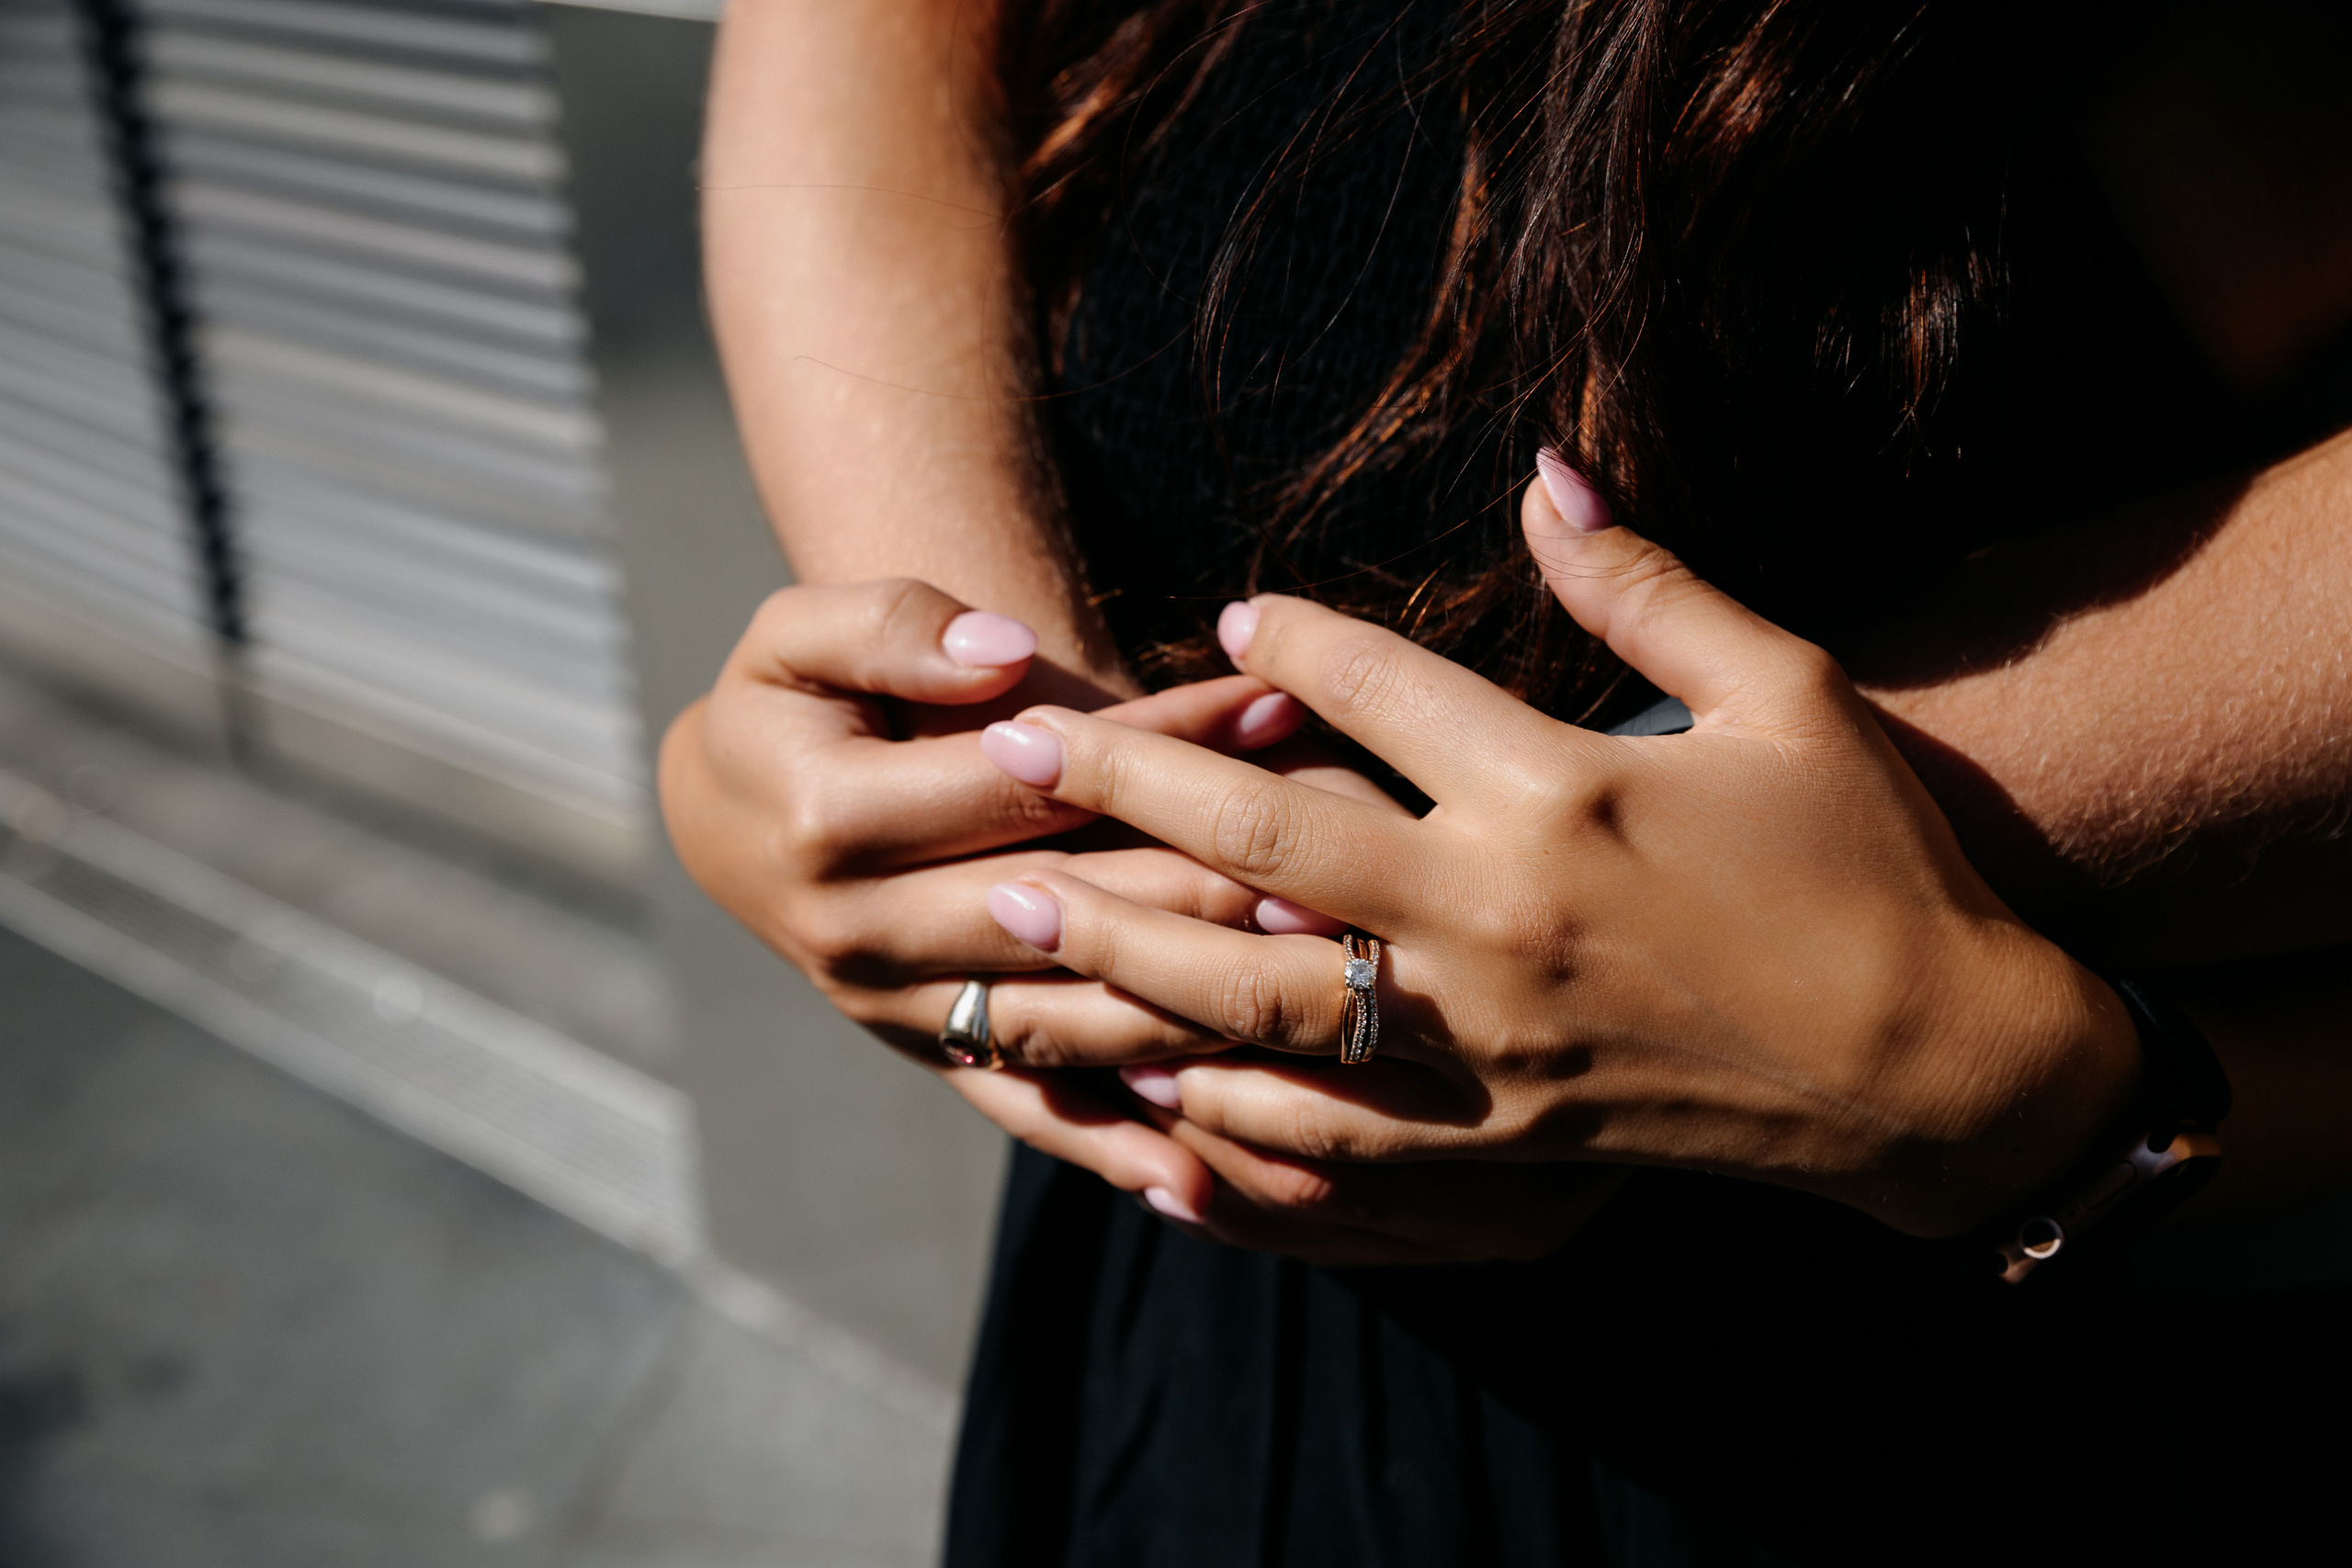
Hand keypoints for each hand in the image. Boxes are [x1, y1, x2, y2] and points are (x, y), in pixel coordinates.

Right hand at [660, 577, 1316, 1213]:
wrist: (732, 821)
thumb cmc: (788, 706)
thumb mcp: (795, 636)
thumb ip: (891, 624)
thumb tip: (1002, 652)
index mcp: (829, 822)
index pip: (1020, 782)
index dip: (1152, 747)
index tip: (1276, 707)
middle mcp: (858, 936)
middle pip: (1059, 916)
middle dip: (1201, 891)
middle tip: (1332, 873)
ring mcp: (896, 1012)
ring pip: (1059, 1023)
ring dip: (1184, 1016)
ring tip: (1312, 994)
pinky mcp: (930, 1055)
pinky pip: (1027, 1108)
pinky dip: (1111, 1147)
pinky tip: (1207, 1180)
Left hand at [976, 464, 2146, 1236]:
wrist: (1942, 1068)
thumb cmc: (1871, 862)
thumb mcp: (1786, 692)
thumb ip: (1645, 583)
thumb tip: (1537, 468)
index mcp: (1563, 788)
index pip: (1376, 685)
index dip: (1287, 637)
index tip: (1228, 616)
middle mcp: (1498, 915)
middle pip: (1260, 838)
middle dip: (1118, 782)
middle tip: (1001, 746)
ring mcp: (1485, 1041)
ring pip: (1254, 994)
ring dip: (1121, 945)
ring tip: (1013, 902)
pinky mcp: (1497, 1140)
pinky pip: (1329, 1134)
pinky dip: (1226, 1112)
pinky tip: (1142, 1085)